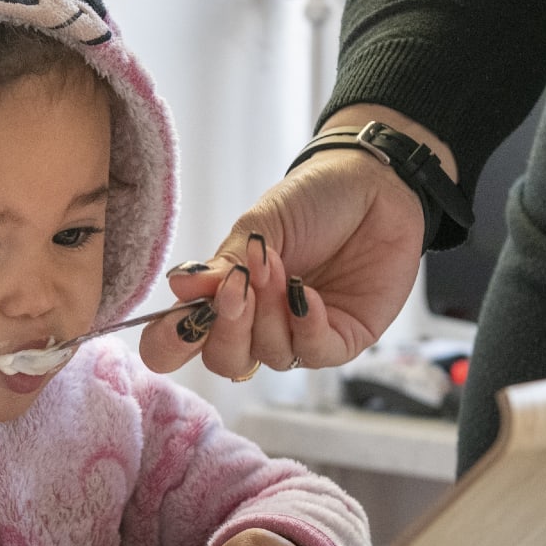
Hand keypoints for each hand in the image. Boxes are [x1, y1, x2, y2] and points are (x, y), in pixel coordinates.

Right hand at [139, 105, 445, 379]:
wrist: (375, 184)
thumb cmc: (312, 201)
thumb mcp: (258, 227)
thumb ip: (222, 265)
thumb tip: (177, 285)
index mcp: (226, 298)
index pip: (182, 343)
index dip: (170, 344)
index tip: (178, 319)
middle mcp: (260, 324)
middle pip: (224, 361)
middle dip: (226, 328)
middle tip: (237, 284)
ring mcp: (301, 334)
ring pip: (269, 355)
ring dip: (268, 313)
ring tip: (278, 267)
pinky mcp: (343, 337)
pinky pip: (314, 353)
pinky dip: (305, 325)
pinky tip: (306, 294)